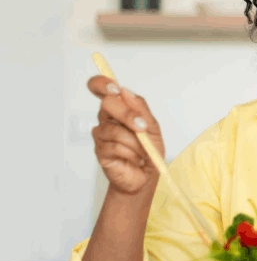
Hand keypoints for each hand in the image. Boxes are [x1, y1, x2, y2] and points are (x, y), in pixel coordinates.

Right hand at [87, 75, 164, 195]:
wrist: (146, 176)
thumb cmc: (149, 151)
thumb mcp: (152, 128)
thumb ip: (141, 109)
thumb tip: (125, 91)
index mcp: (119, 108)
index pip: (101, 88)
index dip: (102, 84)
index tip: (114, 89)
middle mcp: (107, 118)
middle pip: (107, 103)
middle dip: (127, 115)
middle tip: (141, 128)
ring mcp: (101, 134)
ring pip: (113, 129)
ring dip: (134, 142)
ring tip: (142, 151)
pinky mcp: (99, 150)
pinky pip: (113, 146)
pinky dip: (130, 153)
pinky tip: (134, 159)